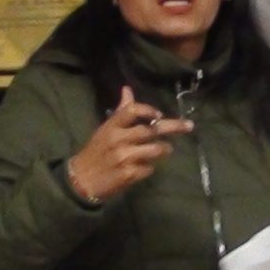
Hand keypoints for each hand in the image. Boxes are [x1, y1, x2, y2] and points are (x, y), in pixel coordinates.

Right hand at [67, 86, 193, 201]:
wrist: (81, 180)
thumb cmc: (96, 152)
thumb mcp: (105, 130)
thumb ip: (121, 112)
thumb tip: (127, 89)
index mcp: (111, 126)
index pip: (131, 111)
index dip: (148, 110)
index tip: (160, 114)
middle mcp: (118, 140)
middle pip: (151, 130)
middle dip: (174, 127)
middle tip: (188, 126)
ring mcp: (124, 157)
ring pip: (155, 149)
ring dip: (165, 149)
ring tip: (166, 149)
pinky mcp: (129, 174)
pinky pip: (150, 168)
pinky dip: (151, 167)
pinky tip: (145, 167)